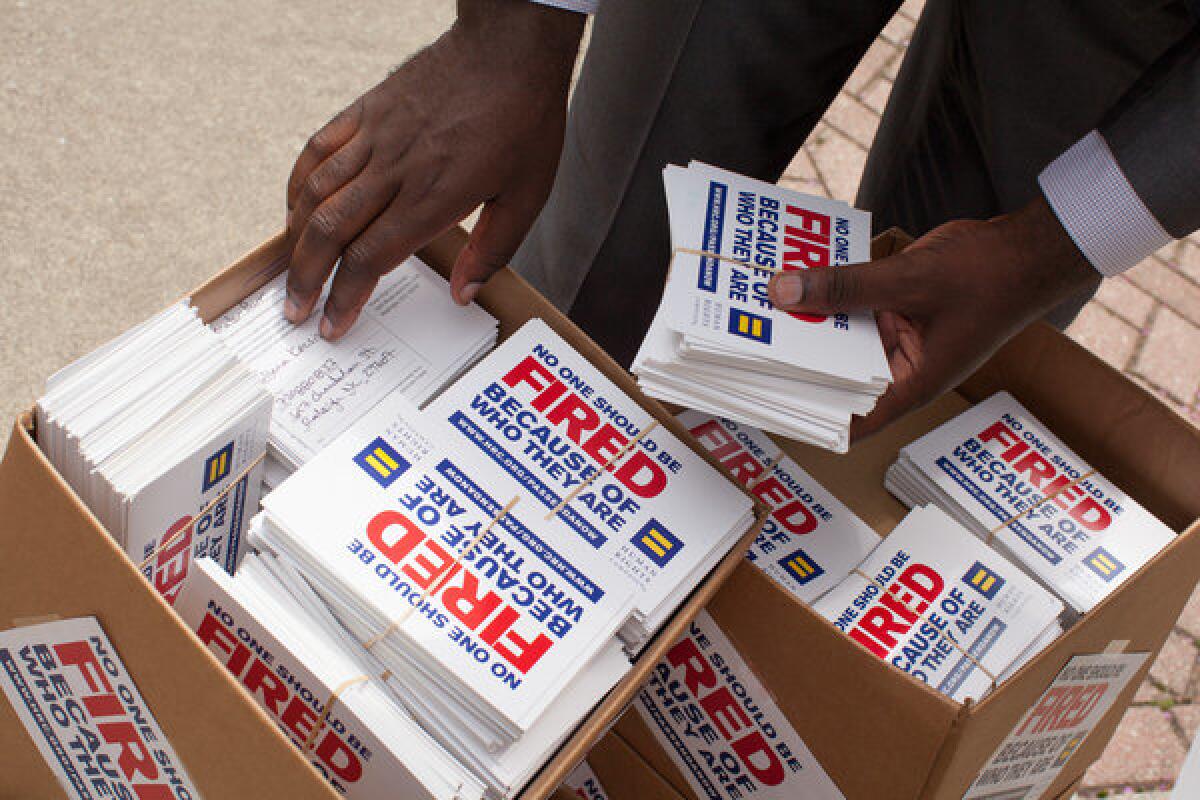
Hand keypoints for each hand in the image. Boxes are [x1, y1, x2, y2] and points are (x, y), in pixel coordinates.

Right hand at [284, 0, 583, 339]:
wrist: (509, 48)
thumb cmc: (524, 119)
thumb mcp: (527, 196)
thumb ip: (492, 250)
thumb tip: (462, 294)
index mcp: (435, 195)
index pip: (372, 257)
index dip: (346, 297)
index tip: (333, 323)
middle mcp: (396, 168)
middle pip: (331, 232)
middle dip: (308, 278)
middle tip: (296, 310)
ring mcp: (376, 137)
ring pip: (315, 193)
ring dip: (295, 239)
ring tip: (291, 271)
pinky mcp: (368, 111)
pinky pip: (318, 149)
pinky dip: (298, 184)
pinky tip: (294, 209)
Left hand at [767, 196, 1099, 439]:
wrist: (1031, 248)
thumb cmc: (990, 278)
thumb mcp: (909, 280)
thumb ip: (846, 286)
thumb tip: (783, 291)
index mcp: (911, 384)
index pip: (849, 420)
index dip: (806, 417)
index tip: (760, 403)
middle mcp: (901, 367)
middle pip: (836, 374)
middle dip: (795, 360)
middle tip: (742, 346)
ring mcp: (899, 338)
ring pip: (841, 338)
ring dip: (808, 322)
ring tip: (755, 309)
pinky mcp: (897, 309)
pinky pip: (855, 306)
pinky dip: (830, 293)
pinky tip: (795, 274)